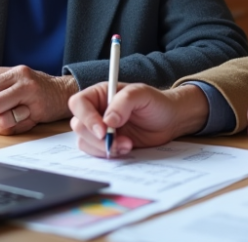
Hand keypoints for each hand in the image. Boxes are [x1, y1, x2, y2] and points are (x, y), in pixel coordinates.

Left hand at [0, 66, 77, 134]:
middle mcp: (22, 76)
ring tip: (15, 114)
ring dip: (2, 116)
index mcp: (13, 70)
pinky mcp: (37, 107)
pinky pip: (12, 122)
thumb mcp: (13, 80)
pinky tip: (25, 117)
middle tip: (5, 108)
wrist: (64, 94)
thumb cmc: (35, 89)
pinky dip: (14, 124)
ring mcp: (30, 90)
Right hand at [69, 83, 208, 157]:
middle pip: (78, 125)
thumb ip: (124, 102)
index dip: (86, 117)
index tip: (103, 130)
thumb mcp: (142, 94)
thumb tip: (107, 120)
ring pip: (85, 141)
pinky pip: (95, 152)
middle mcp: (96, 111)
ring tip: (127, 145)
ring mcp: (100, 129)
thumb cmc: (156, 103)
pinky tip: (126, 148)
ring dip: (104, 148)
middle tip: (118, 140)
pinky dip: (109, 154)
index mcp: (101, 94)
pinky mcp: (106, 143)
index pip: (79, 103)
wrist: (169, 121)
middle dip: (97, 138)